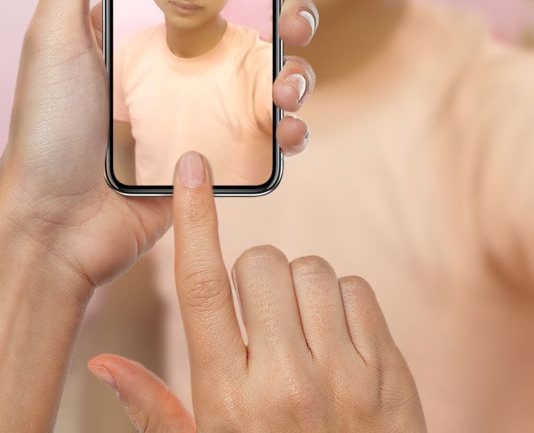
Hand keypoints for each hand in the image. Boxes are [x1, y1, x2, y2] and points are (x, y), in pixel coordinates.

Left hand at [0, 0, 325, 291]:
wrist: (55, 226)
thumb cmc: (47, 127)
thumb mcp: (54, 31)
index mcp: (155, 23)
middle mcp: (188, 58)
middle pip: (262, 22)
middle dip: (295, 13)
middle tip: (295, 20)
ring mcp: (207, 106)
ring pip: (276, 73)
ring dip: (300, 71)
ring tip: (286, 85)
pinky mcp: (220, 151)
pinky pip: (271, 132)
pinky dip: (293, 127)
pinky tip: (288, 129)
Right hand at [87, 152, 427, 432]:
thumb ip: (155, 409)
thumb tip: (102, 360)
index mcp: (228, 400)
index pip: (200, 288)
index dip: (194, 220)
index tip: (192, 168)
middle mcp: (285, 382)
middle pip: (261, 263)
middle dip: (254, 275)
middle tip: (260, 318)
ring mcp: (343, 376)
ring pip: (312, 270)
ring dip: (300, 288)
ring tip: (299, 333)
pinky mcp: (388, 371)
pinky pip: (357, 289)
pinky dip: (342, 303)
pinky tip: (336, 342)